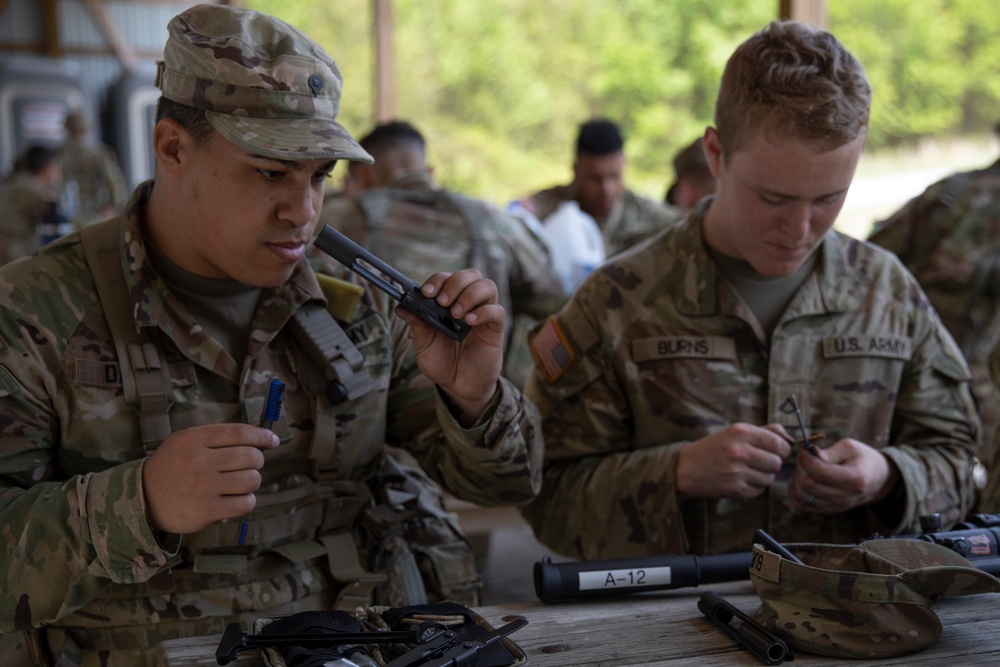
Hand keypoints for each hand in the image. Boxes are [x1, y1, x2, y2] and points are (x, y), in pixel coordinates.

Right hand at [142, 424, 278, 533]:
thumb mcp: (185, 441)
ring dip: (252, 480)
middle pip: (250, 456)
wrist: (143, 499)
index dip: (261, 435)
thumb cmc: (172, 466)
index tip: (272, 440)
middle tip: (249, 464)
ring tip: (240, 482)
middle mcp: (198, 462)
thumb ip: (217, 437)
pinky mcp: (207, 511)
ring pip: (251, 480)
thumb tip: (260, 438)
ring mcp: (203, 488)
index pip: (239, 433)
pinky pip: (245, 504)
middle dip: (257, 460)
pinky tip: (237, 498)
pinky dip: (247, 501)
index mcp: (193, 440)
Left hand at [395, 268, 504, 425]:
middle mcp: (468, 303)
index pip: (447, 278)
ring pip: (487, 286)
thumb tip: (401, 307)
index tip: (426, 292)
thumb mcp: (424, 345)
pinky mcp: (495, 329)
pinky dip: (483, 312)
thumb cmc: (442, 363)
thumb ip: (417, 325)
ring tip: (455, 314)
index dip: (438, 280)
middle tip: (441, 302)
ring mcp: (483, 314)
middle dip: (455, 282)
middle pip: (471, 274)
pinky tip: (469, 322)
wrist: (458, 386)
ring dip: (469, 295)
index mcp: (449, 302)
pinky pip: (497, 311)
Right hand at [676, 423, 791, 501]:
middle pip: (776, 463)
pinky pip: (759, 490)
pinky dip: (755, 487)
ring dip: (764, 476)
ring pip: (769, 478)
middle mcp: (739, 451)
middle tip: (761, 461)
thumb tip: (790, 438)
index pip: (779, 444)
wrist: (687, 468)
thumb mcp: (736, 431)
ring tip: (749, 470)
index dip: (782, 449)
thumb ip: (765, 431)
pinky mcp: (735, 489)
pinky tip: (742, 479)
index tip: (776, 450)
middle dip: (772, 463)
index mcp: (741, 432)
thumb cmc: (715, 447)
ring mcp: (737, 472)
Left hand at [790, 438, 899, 513]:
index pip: (820, 473)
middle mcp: (846, 497)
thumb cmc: (863, 459)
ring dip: (796, 479)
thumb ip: (829, 452)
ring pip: (801, 495)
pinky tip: (802, 481)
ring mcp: (836, 507)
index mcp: (854, 479)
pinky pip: (801, 505)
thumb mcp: (850, 447)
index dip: (805, 460)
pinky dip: (795, 492)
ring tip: (805, 468)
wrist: (877, 480)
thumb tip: (809, 454)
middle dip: (800, 467)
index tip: (805, 450)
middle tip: (805, 457)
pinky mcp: (827, 511)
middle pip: (807, 484)